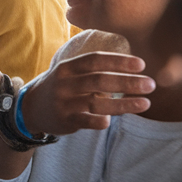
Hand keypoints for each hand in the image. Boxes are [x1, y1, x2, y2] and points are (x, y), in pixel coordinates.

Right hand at [20, 51, 154, 136]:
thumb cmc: (61, 87)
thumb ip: (92, 67)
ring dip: (124, 104)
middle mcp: (65, 83)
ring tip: (146, 103)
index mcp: (67, 67)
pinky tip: (113, 119)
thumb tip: (129, 63)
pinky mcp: (66, 121)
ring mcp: (64, 103)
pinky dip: (102, 120)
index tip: (141, 64)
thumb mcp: (69, 72)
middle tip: (150, 84)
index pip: (95, 60)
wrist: (31, 109)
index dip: (119, 61)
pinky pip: (89, 121)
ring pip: (98, 103)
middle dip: (128, 82)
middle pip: (100, 80)